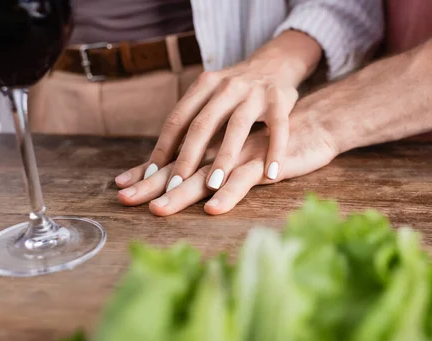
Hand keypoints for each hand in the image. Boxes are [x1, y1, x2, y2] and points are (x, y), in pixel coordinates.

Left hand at [115, 31, 321, 196]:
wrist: (276, 63)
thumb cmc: (236, 93)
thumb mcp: (210, 98)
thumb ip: (189, 123)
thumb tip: (156, 160)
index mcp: (204, 86)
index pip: (178, 119)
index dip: (163, 148)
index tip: (151, 177)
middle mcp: (226, 87)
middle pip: (202, 124)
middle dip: (187, 157)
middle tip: (175, 187)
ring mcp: (254, 93)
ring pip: (237, 127)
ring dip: (224, 158)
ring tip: (214, 186)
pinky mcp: (279, 100)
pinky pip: (278, 128)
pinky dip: (275, 152)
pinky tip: (271, 175)